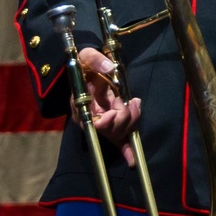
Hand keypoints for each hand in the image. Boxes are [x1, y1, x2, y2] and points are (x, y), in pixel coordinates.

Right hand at [71, 47, 141, 166]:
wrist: (88, 68)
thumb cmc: (85, 64)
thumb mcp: (87, 56)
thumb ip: (96, 60)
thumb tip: (110, 68)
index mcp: (81, 105)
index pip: (93, 123)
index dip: (107, 120)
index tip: (116, 106)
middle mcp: (90, 118)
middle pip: (108, 130)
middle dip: (123, 117)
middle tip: (128, 101)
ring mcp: (101, 122)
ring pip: (118, 132)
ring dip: (131, 119)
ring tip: (134, 102)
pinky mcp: (111, 122)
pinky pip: (118, 139)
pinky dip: (125, 150)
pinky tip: (131, 160)